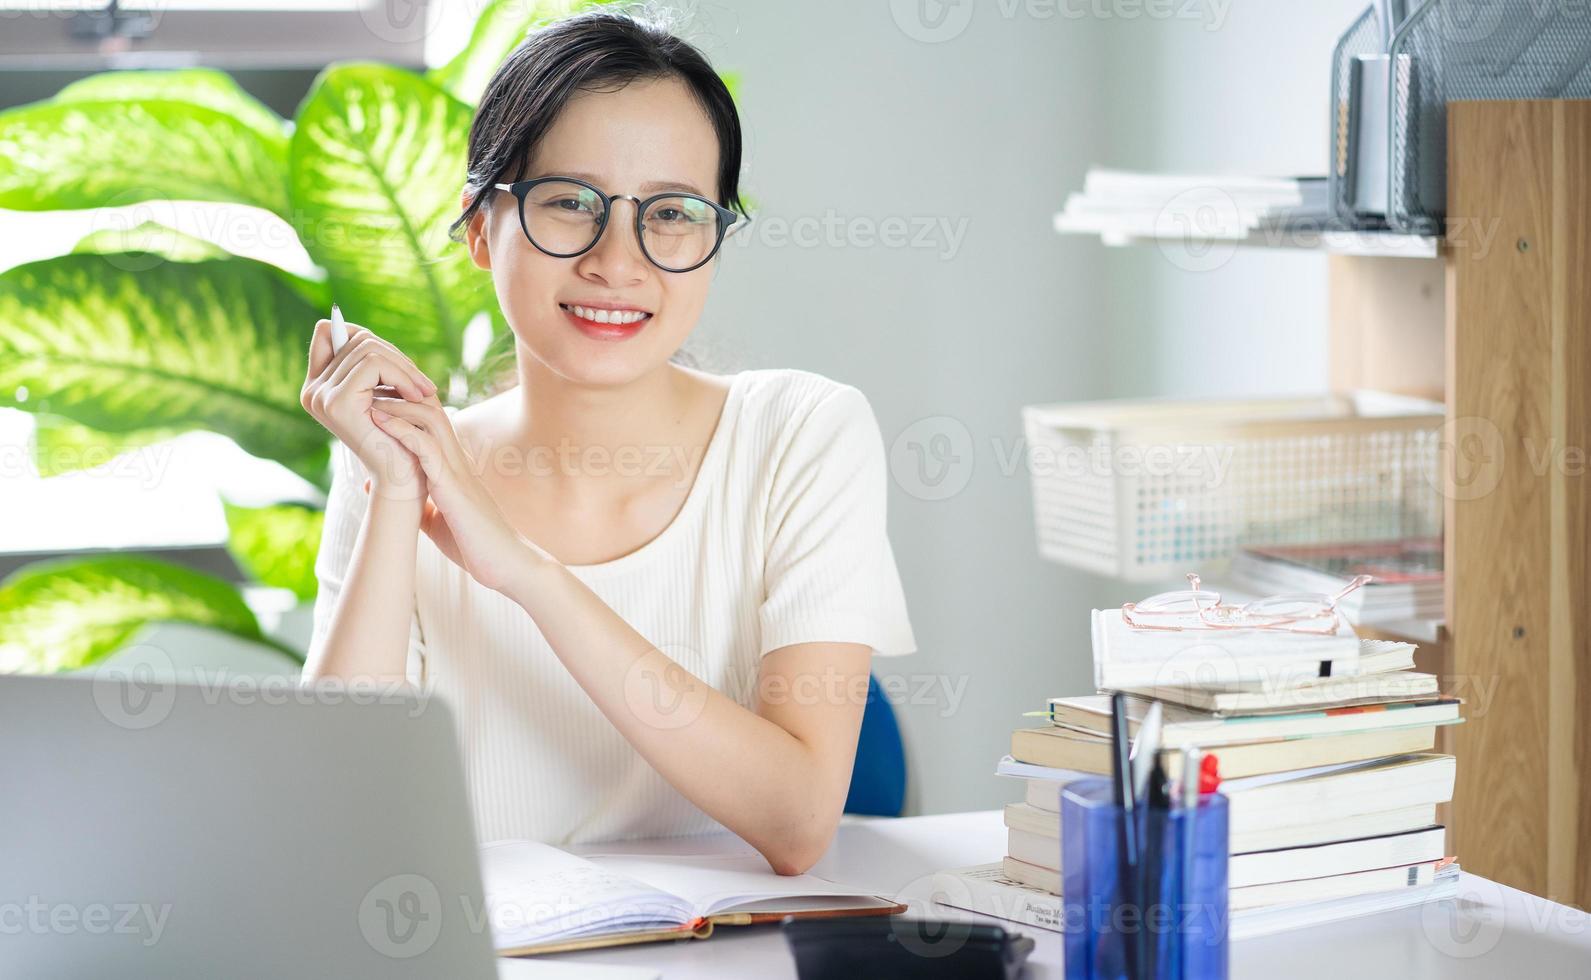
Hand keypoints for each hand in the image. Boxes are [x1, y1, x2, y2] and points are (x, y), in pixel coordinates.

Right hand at [300, 317, 439, 500]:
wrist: (405, 479)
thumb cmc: (401, 436)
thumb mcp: (385, 393)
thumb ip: (371, 364)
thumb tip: (347, 318)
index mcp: (318, 386)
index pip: (328, 331)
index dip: (363, 335)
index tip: (396, 363)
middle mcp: (312, 390)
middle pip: (355, 337)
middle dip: (396, 355)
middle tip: (422, 382)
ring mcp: (320, 396)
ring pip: (367, 348)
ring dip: (405, 367)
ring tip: (425, 391)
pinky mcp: (337, 402)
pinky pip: (373, 364)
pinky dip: (403, 376)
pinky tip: (418, 396)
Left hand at [364, 397, 555, 592]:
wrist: (506, 565)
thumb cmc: (474, 546)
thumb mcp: (434, 521)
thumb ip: (410, 501)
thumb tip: (375, 487)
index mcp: (452, 465)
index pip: (428, 421)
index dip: (403, 403)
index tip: (374, 398)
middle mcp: (456, 459)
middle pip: (430, 408)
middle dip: (399, 394)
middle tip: (368, 387)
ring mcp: (457, 470)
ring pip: (430, 420)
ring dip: (398, 406)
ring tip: (369, 398)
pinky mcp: (454, 486)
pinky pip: (427, 448)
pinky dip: (402, 432)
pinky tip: (380, 423)